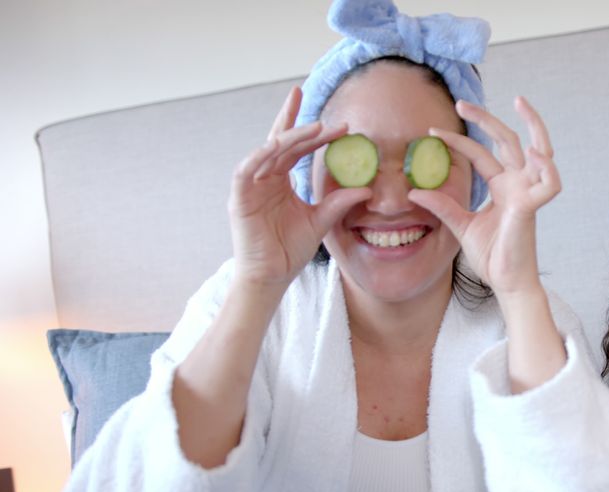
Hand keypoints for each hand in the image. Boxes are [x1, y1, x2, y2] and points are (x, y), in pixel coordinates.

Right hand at [228, 86, 370, 288]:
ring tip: (314, 127)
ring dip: (290, 136)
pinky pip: (246, 170)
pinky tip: (277, 145)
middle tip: (308, 94)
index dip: (316, 133)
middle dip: (295, 118)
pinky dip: (260, 156)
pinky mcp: (239, 197)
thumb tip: (367, 187)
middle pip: (281, 140)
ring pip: (268, 150)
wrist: (272, 276)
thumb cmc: (290, 249)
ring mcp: (250, 185)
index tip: (341, 125)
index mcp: (281, 179)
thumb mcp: (321, 220)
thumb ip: (340, 202)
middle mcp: (265, 177)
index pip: (298, 148)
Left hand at [407, 97, 559, 297]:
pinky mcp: (532, 208)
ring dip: (534, 125)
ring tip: (519, 103)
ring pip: (540, 150)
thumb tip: (413, 192)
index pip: (481, 154)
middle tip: (461, 103)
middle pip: (508, 141)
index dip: (458, 141)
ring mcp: (528, 193)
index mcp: (503, 186)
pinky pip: (550, 183)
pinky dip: (547, 167)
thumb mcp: (460, 225)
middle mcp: (517, 184)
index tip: (432, 131)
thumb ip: (442, 206)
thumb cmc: (492, 255)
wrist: (505, 282)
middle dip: (486, 119)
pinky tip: (535, 153)